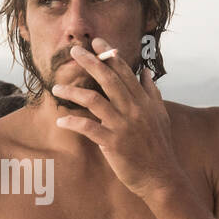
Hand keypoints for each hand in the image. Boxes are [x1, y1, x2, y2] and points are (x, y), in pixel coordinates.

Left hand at [54, 38, 185, 200]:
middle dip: (90, 62)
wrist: (161, 177)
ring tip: (57, 88)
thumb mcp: (161, 116)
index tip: (96, 41)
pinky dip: (73, 122)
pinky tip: (61, 120)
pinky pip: (88, 128)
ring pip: (94, 100)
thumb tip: (146, 72)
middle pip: (108, 79)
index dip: (109, 54)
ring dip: (73, 92)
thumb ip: (152, 93)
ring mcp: (123, 126)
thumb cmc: (159, 148)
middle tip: (74, 51)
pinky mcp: (113, 143)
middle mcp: (134, 109)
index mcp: (144, 101)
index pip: (124, 71)